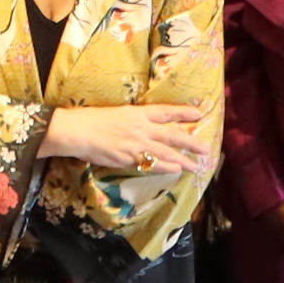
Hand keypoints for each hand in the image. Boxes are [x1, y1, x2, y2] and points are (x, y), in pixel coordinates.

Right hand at [42, 104, 210, 175]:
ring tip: (196, 166)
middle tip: (205, 149)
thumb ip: (132, 120)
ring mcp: (137, 144)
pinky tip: (175, 171)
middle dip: (190, 142)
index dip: (183, 112)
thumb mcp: (117, 114)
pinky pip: (152, 164)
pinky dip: (165, 167)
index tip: (199, 114)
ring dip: (183, 159)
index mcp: (137, 113)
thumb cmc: (92, 120)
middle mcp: (141, 127)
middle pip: (172, 134)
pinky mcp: (130, 158)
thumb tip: (144, 125)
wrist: (77, 131)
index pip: (166, 111)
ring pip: (166, 152)